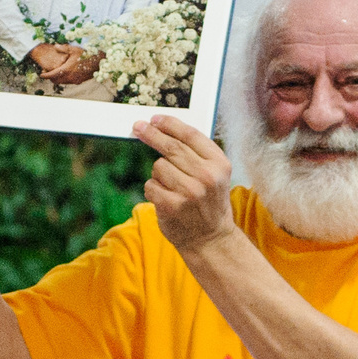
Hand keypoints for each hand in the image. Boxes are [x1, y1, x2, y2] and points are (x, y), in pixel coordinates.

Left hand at [34, 44, 99, 85]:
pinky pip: (68, 82)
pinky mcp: (78, 81)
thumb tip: (55, 46)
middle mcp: (69, 77)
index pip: (52, 75)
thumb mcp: (74, 49)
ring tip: (56, 72)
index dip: (45, 75)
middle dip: (51, 77)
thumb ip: (63, 48)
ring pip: (62, 82)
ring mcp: (74, 80)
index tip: (41, 74)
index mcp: (66, 70)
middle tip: (47, 72)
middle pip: (55, 80)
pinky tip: (66, 73)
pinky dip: (64, 79)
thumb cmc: (86, 55)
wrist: (98, 63)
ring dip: (58, 78)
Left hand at [134, 115, 236, 252]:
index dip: (170, 124)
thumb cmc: (209, 202)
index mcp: (219, 164)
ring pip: (158, 166)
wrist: (211, 239)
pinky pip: (150, 185)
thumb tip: (164, 129)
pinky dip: (153, 190)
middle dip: (151, 135)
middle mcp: (207, 176)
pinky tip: (165, 198)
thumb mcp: (215, 174)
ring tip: (172, 187)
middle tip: (138, 127)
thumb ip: (197, 153)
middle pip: (171, 147)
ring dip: (159, 174)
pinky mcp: (172, 206)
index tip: (155, 119)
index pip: (190, 135)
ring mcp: (189, 192)